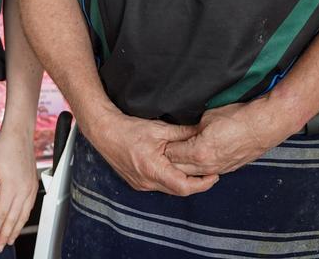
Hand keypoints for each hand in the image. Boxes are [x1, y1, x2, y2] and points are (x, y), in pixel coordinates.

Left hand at [0, 128, 38, 252]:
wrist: (19, 135)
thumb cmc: (3, 147)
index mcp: (11, 185)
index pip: (1, 212)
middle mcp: (23, 189)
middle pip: (13, 218)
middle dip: (6, 234)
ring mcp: (30, 188)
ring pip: (23, 215)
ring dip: (16, 229)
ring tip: (10, 240)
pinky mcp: (33, 185)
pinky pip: (29, 207)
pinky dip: (24, 219)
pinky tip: (19, 224)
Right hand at [83, 108, 218, 195]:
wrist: (104, 131)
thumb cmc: (128, 129)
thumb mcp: (159, 128)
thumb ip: (182, 133)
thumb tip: (202, 133)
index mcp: (152, 169)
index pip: (183, 187)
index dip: (202, 184)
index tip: (214, 175)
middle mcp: (146, 182)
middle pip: (178, 190)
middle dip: (196, 182)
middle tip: (210, 171)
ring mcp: (140, 184)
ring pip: (169, 189)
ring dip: (182, 181)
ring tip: (195, 169)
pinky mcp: (137, 183)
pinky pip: (159, 185)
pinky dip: (170, 178)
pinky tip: (175, 168)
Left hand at [164, 98, 293, 176]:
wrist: (263, 126)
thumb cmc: (237, 117)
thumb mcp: (207, 118)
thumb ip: (192, 129)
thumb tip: (183, 132)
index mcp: (198, 151)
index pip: (171, 154)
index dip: (163, 147)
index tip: (157, 141)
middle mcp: (207, 165)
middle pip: (179, 168)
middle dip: (170, 159)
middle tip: (163, 149)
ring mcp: (218, 169)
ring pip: (193, 173)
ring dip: (183, 165)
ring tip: (177, 154)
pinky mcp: (227, 169)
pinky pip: (206, 172)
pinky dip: (197, 168)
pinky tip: (194, 160)